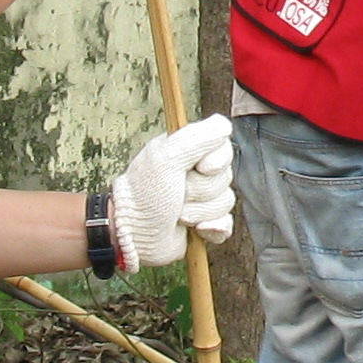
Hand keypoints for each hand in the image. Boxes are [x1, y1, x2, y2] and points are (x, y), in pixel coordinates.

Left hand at [111, 118, 234, 268]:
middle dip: (200, 189)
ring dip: (200, 210)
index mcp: (187, 153)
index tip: (199, 167)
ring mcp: (202, 200)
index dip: (216, 160)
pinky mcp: (206, 225)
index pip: (223, 148)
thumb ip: (197, 138)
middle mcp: (196, 174)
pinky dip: (212, 228)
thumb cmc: (144, 195)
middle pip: (225, 177)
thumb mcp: (166, 158)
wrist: (135, 236)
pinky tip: (196, 230)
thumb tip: (225, 125)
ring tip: (177, 214)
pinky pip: (226, 224)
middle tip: (177, 193)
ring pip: (225, 202)